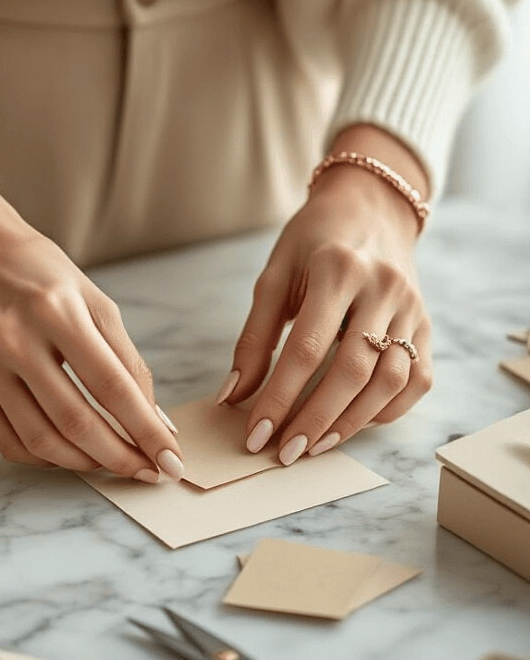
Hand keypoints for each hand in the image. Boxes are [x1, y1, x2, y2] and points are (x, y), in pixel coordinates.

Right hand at [0, 176, 183, 481]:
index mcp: (57, 312)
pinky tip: (71, 453)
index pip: (112, 387)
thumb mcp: (96, 302)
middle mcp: (15, 341)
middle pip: (76, 422)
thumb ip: (128, 361)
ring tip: (113, 462)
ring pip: (43, 441)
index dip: (145, 431)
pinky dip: (48, 459)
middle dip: (121, 457)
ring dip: (86, 463)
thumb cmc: (42, 276)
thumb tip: (154, 421)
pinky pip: (11, 443)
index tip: (169, 460)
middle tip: (148, 472)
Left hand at [217, 129, 432, 462]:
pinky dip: (387, 410)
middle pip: (352, 370)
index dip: (279, 398)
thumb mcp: (274, 275)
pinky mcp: (427, 325)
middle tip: (285, 453)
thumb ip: (253, 337)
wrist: (371, 207)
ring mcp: (412, 308)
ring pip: (389, 381)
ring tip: (315, 445)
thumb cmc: (313, 241)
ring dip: (351, 422)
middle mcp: (382, 288)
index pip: (306, 349)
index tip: (256, 434)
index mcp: (338, 269)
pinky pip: (416, 380)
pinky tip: (353, 422)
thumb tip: (232, 397)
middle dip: (314, 420)